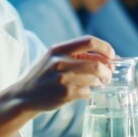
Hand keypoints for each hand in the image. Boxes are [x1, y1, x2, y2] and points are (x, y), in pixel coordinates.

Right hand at [0, 36, 114, 136]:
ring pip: (94, 79)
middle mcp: (60, 62)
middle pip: (96, 63)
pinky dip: (89, 92)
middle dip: (107, 70)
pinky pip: (87, 92)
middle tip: (109, 74)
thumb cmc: (44, 75)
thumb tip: (107, 58)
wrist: (25, 95)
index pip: (89, 41)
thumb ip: (76, 55)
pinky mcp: (65, 93)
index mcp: (58, 49)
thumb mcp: (55, 58)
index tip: (112, 56)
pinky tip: (84, 92)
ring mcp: (63, 78)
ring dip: (100, 82)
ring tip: (98, 83)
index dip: (105, 48)